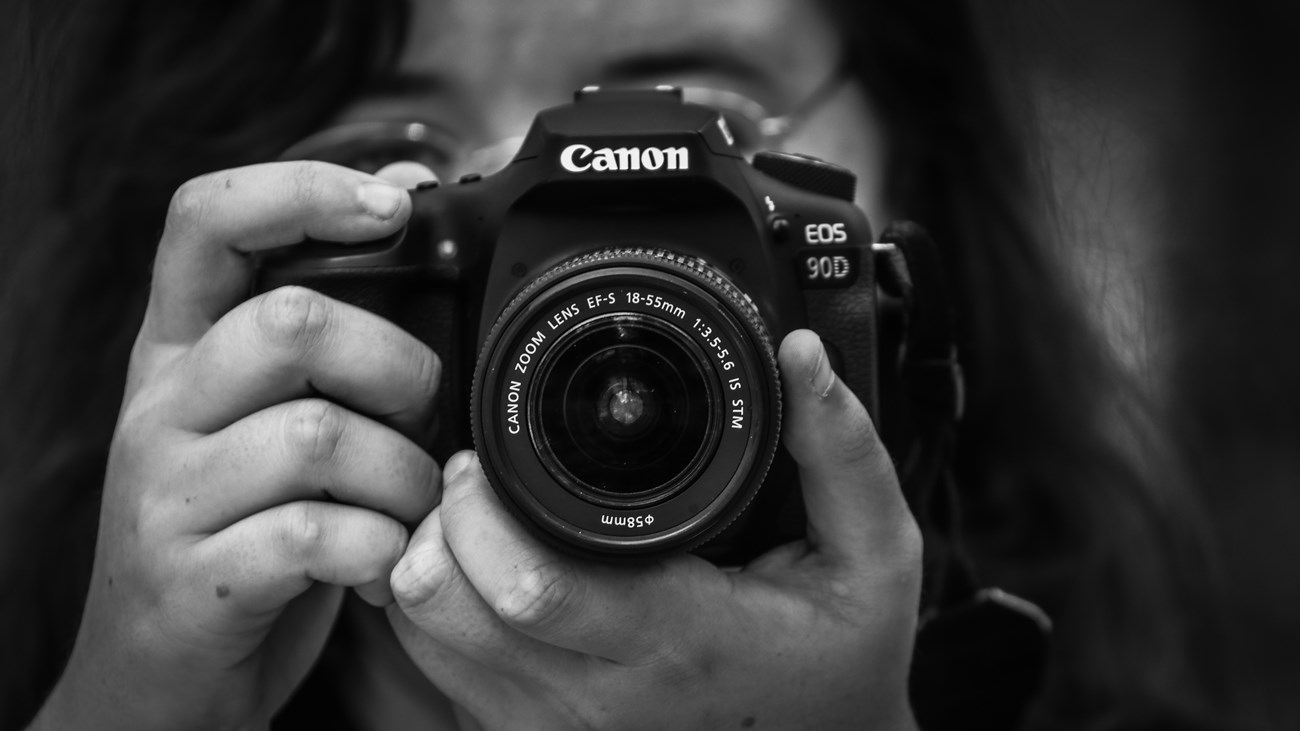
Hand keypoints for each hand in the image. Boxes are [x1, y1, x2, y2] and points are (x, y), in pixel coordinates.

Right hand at [34, 162, 441, 729]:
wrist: (157, 673)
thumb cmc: (240, 524)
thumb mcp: (263, 414)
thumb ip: (322, 326)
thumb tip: (403, 191)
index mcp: (180, 351)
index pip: (206, 221)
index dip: (300, 190)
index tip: (390, 205)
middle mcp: (162, 409)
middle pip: (291, 323)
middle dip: (397, 364)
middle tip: (421, 411)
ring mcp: (170, 495)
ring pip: (319, 437)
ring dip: (404, 477)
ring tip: (409, 509)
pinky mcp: (197, 578)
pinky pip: (320, 536)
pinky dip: (381, 549)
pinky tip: (380, 563)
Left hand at [388, 329, 921, 729]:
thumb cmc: (843, 658)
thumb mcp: (873, 554)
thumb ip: (842, 451)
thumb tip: (802, 357)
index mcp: (683, 638)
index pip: (531, 585)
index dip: (483, 506)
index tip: (490, 456)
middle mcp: (603, 701)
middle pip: (448, 608)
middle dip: (441, 522)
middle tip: (475, 477)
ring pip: (427, 641)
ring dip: (434, 566)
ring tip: (482, 523)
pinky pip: (441, 676)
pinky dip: (443, 618)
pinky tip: (493, 581)